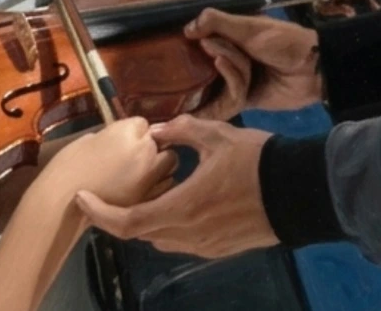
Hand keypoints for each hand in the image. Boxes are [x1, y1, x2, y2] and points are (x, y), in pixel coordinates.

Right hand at [51, 117, 177, 207]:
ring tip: (139, 172)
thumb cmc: (68, 167)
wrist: (63, 203)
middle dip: (151, 146)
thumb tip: (125, 138)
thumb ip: (115, 136)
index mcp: (128, 132)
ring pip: (169, 163)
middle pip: (161, 142)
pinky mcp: (150, 198)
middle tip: (132, 156)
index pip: (143, 123)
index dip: (133, 132)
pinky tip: (141, 188)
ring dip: (158, 164)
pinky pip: (164, 184)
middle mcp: (145, 150)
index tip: (122, 141)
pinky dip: (158, 184)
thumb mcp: (90, 139)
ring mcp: (151, 175)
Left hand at [75, 115, 278, 258]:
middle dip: (121, 215)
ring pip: (160, 239)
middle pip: (140, 233)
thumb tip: (156, 130)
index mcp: (182, 208)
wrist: (299, 191)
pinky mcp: (220, 250)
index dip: (99, 213)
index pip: (127, 222)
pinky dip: (169, 225)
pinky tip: (178, 202)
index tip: (81, 199)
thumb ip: (181, 130)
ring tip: (147, 193)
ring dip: (147, 220)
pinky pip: (182, 242)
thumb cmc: (257, 161)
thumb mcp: (217, 136)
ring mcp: (205, 247)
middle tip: (112, 192)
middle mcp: (188, 235)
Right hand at [185, 9, 322, 111]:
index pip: (201, 37)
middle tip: (211, 49)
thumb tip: (186, 28)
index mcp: (231, 35)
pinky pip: (224, 101)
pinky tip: (235, 85)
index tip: (180, 38)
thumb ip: (217, 22)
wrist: (313, 70)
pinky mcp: (242, 100)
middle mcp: (229, 56)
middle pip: (204, 61)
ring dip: (229, 70)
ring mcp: (234, 79)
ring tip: (240, 63)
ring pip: (214, 80)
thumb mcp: (249, 27)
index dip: (192, 37)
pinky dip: (228, 91)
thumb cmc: (283, 41)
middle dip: (211, 54)